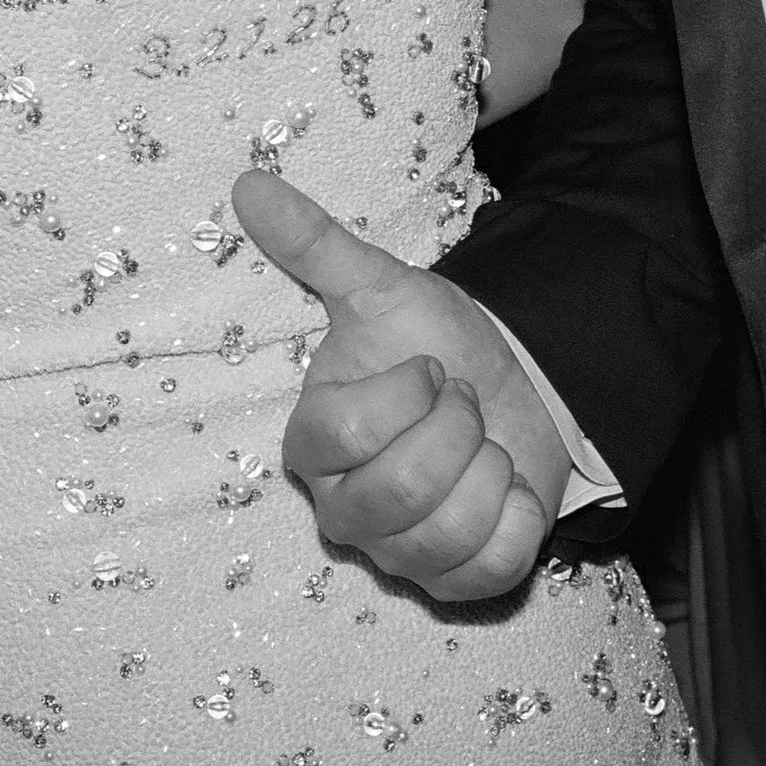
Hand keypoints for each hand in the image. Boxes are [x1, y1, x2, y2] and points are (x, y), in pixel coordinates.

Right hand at [231, 170, 566, 599]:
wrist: (511, 389)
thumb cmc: (435, 344)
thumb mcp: (381, 288)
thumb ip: (314, 243)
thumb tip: (247, 183)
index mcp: (313, 443)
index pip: (352, 432)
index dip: (410, 392)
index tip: (430, 367)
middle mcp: (343, 510)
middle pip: (402, 487)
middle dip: (458, 427)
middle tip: (463, 403)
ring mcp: (397, 555)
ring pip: (450, 530)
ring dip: (491, 468)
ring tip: (483, 443)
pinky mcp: (454, 582)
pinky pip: (493, 568)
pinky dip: (518, 519)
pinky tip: (507, 488)